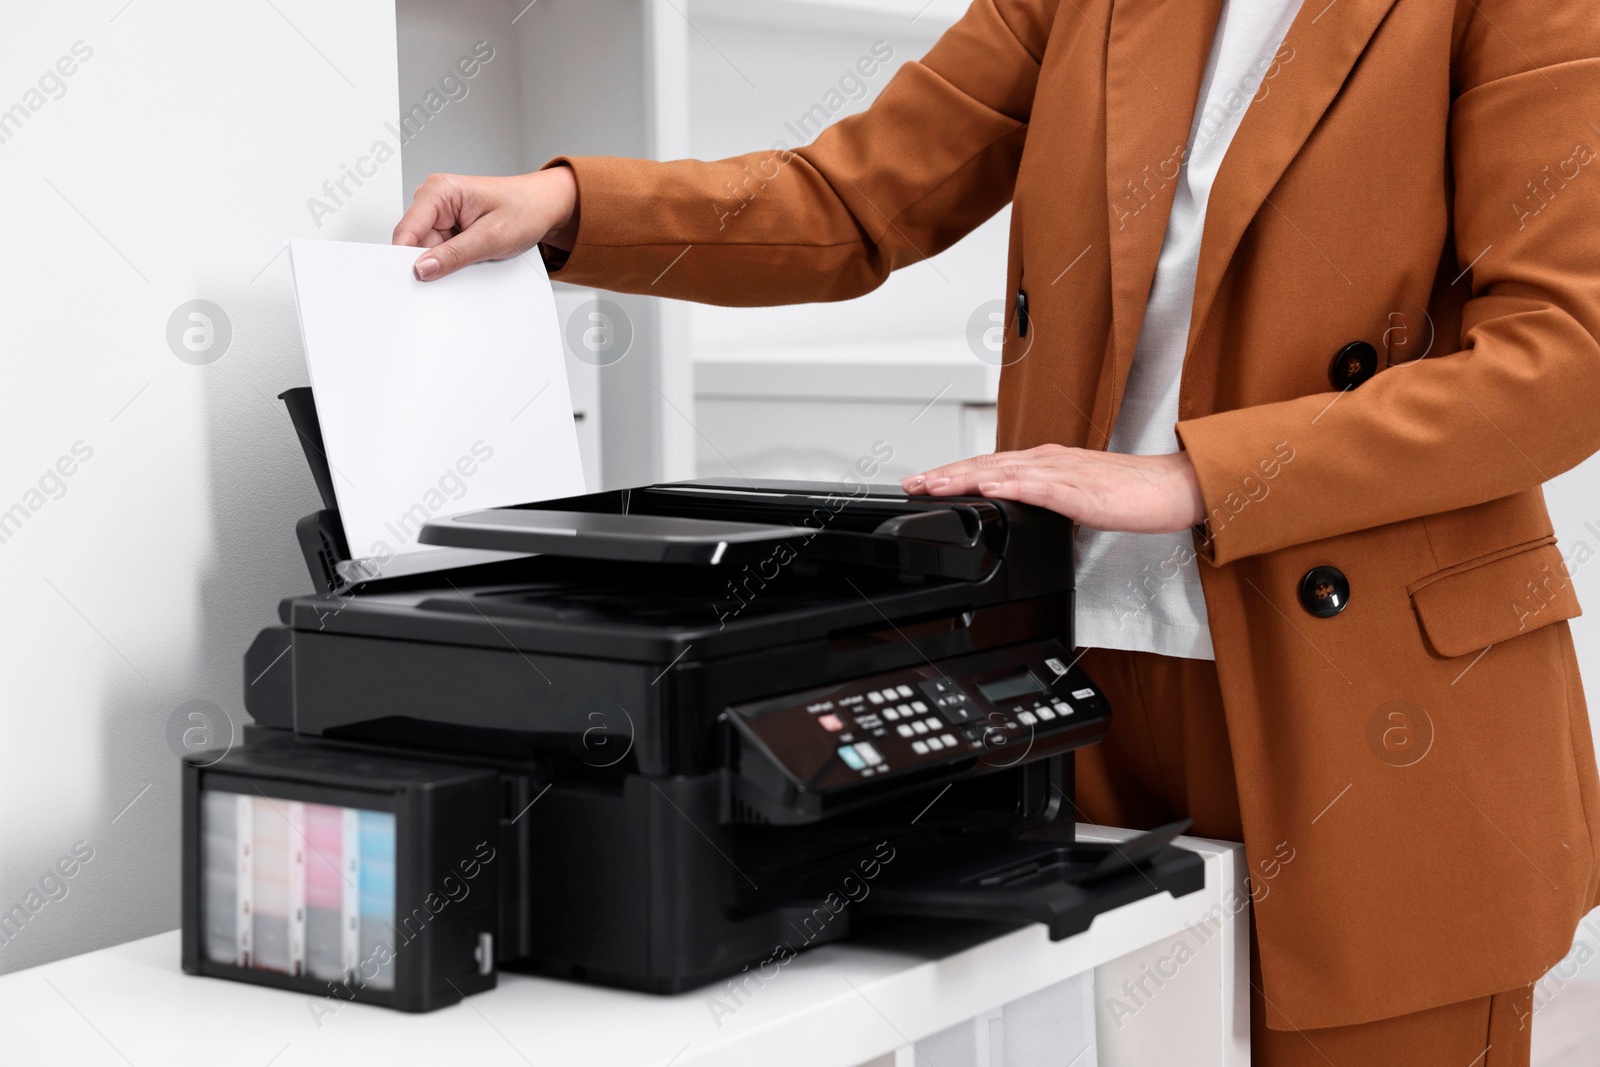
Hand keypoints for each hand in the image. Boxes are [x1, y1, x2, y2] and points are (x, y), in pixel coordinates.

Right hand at [392, 166, 579, 280]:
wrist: (545, 206)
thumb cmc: (525, 209)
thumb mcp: (491, 237)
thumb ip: (454, 255)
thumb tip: (423, 269)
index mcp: (439, 191)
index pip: (407, 230)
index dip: (406, 259)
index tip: (414, 282)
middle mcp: (435, 199)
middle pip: (415, 243)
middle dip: (431, 263)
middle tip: (458, 270)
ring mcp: (441, 214)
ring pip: (427, 251)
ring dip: (446, 262)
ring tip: (475, 257)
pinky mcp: (449, 227)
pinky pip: (440, 251)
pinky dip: (453, 261)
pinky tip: (472, 258)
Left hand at [901, 445, 1205, 533]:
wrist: (1174, 488)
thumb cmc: (1133, 494)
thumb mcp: (1077, 499)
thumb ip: (1046, 501)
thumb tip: (1019, 511)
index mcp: (1047, 463)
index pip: (990, 464)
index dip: (953, 473)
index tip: (923, 483)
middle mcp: (1049, 461)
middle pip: (986, 463)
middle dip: (945, 475)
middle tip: (911, 483)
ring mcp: (1064, 473)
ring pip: (1004, 471)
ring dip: (965, 477)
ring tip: (934, 485)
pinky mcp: (1081, 490)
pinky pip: (1040, 486)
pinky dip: (1010, 485)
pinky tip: (988, 487)